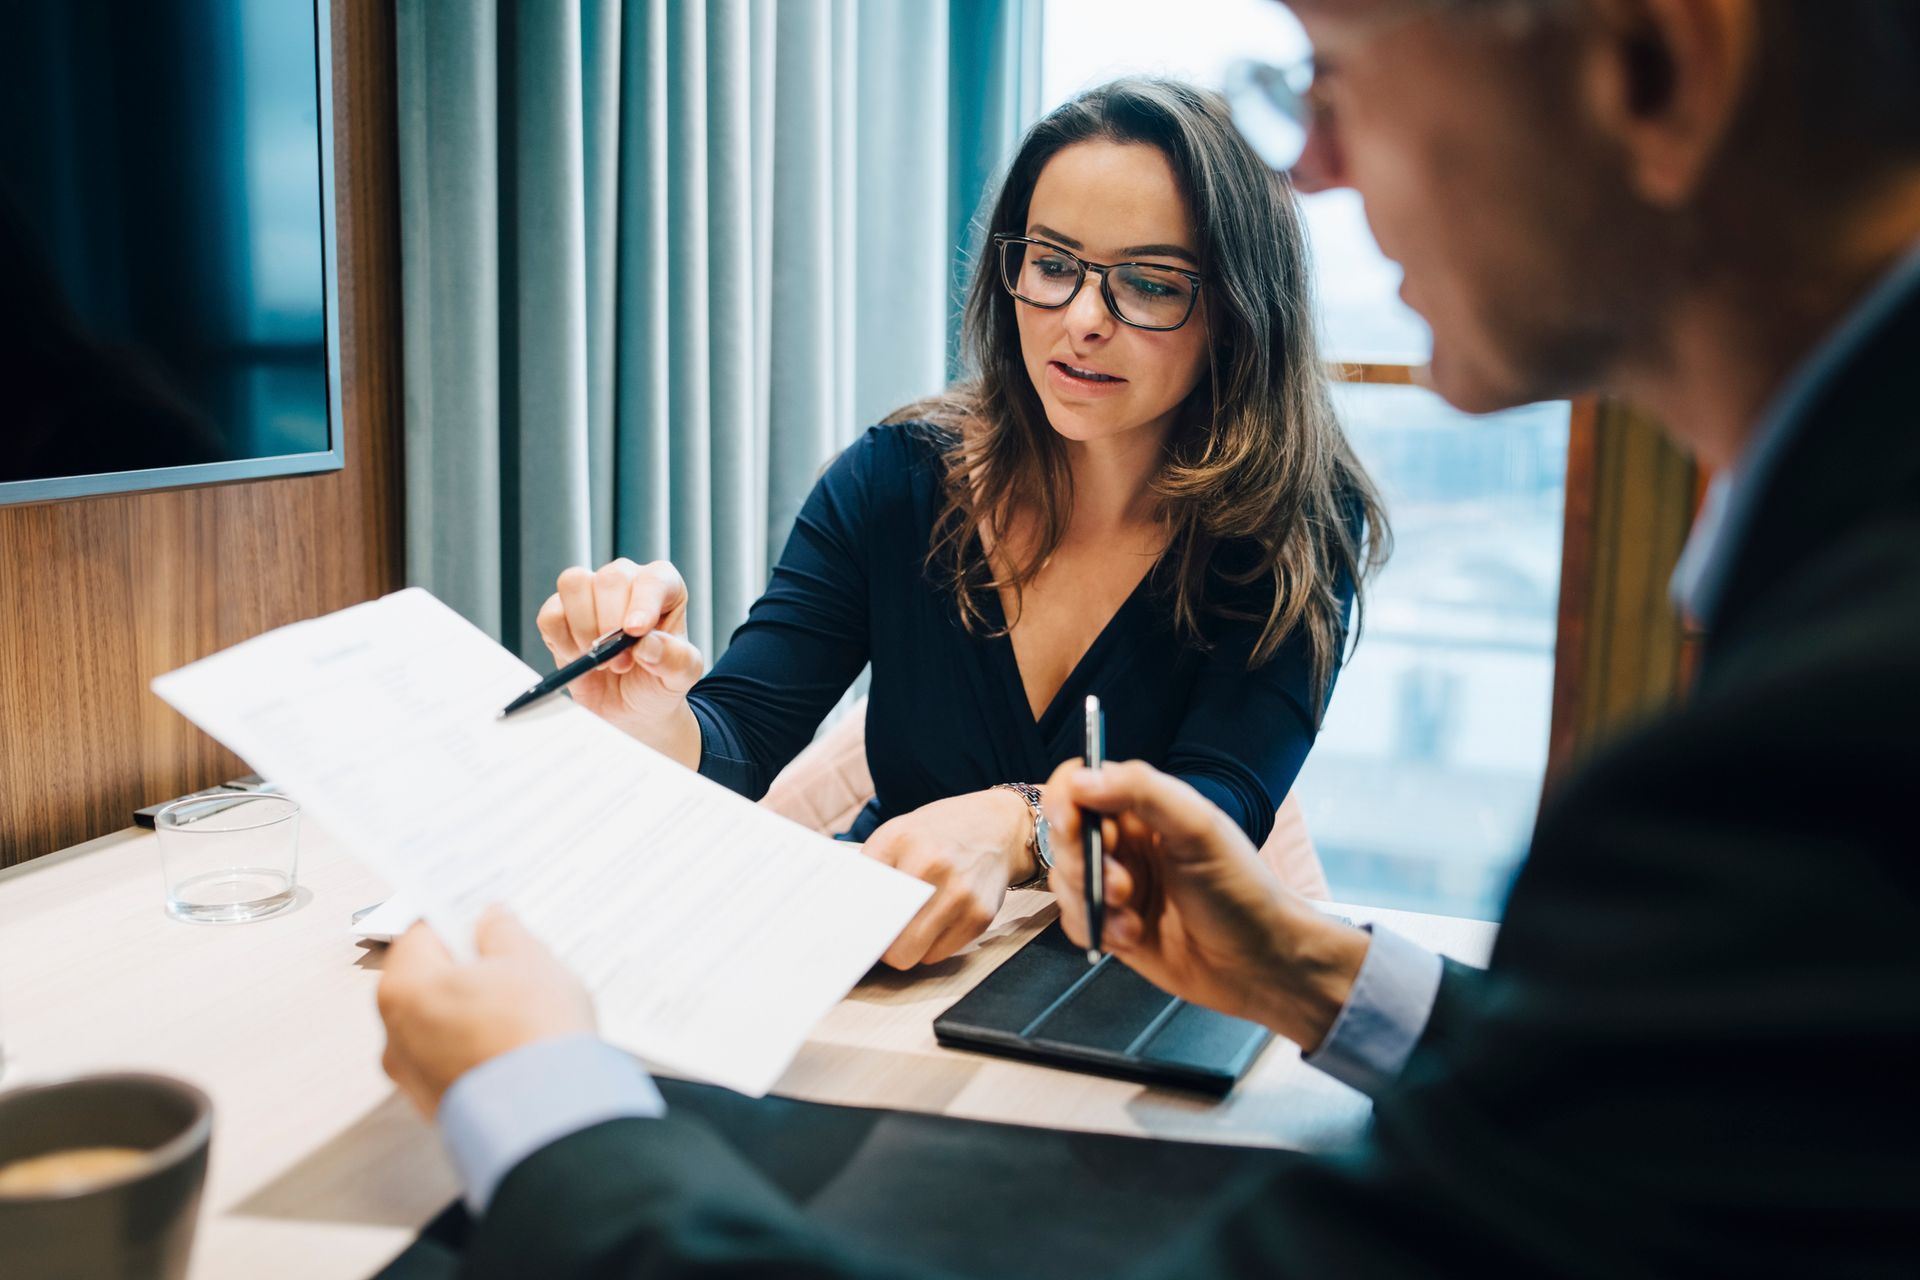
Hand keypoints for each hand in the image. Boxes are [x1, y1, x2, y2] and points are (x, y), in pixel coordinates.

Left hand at [376, 906, 595, 1117]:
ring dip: (471, 1011)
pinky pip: (454, 1061)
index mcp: (405, 988)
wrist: (550, 1117)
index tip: (482, 917)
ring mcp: (414, 1077)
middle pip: (427, 982)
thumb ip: (502, 933)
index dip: (455, 920)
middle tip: (510, 960)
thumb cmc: (534, 1033)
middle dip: (465, 969)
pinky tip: (516, 1042)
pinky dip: (477, 1048)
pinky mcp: (438, 1106)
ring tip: (521, 1006)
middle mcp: (395, 1034)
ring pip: (440, 1024)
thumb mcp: (529, 960)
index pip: (420, 934)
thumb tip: (491, 921)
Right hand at [534, 559, 704, 763]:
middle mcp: (627, 581)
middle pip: (610, 578)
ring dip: (584, 629)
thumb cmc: (659, 682)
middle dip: (612, 625)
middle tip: (622, 663)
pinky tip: (579, 658)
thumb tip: (647, 643)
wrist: (631, 708)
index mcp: (664, 587)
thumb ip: (675, 659)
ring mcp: (590, 593)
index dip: (643, 603)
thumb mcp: (680, 676)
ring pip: (574, 584)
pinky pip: (550, 614)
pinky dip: (561, 640)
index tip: (634, 632)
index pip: (654, 579)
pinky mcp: (560, 613)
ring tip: (601, 661)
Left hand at [862, 788, 1037, 967]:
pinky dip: (931, 946)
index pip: (859, 896)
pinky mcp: (980, 916)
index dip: (851, 917)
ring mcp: (960, 893)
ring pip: (911, 955)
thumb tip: (844, 916)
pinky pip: (938, 955)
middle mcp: (931, 864)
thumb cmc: (940, 835)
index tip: (845, 929)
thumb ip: (871, 869)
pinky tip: (937, 921)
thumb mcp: (898, 834)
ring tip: (909, 925)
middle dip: (879, 942)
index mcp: (900, 838)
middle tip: (879, 934)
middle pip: (885, 936)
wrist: (999, 828)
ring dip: (905, 947)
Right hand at [1041, 760, 1368, 1050]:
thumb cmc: (1241, 890)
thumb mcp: (1199, 828)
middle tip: (1120, 883)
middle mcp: (1126, 842)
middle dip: (1083, 861)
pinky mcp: (1111, 926)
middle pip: (1064, 834)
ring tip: (1132, 913)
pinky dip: (1096, 929)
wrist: (1261, 963)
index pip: (1081, 783)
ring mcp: (1116, 885)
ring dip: (1092, 899)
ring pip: (1064, 880)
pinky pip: (1072, 920)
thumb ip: (1142, 791)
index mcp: (1145, 808)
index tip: (1072, 825)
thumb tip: (1081, 779)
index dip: (1066, 800)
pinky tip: (1132, 937)